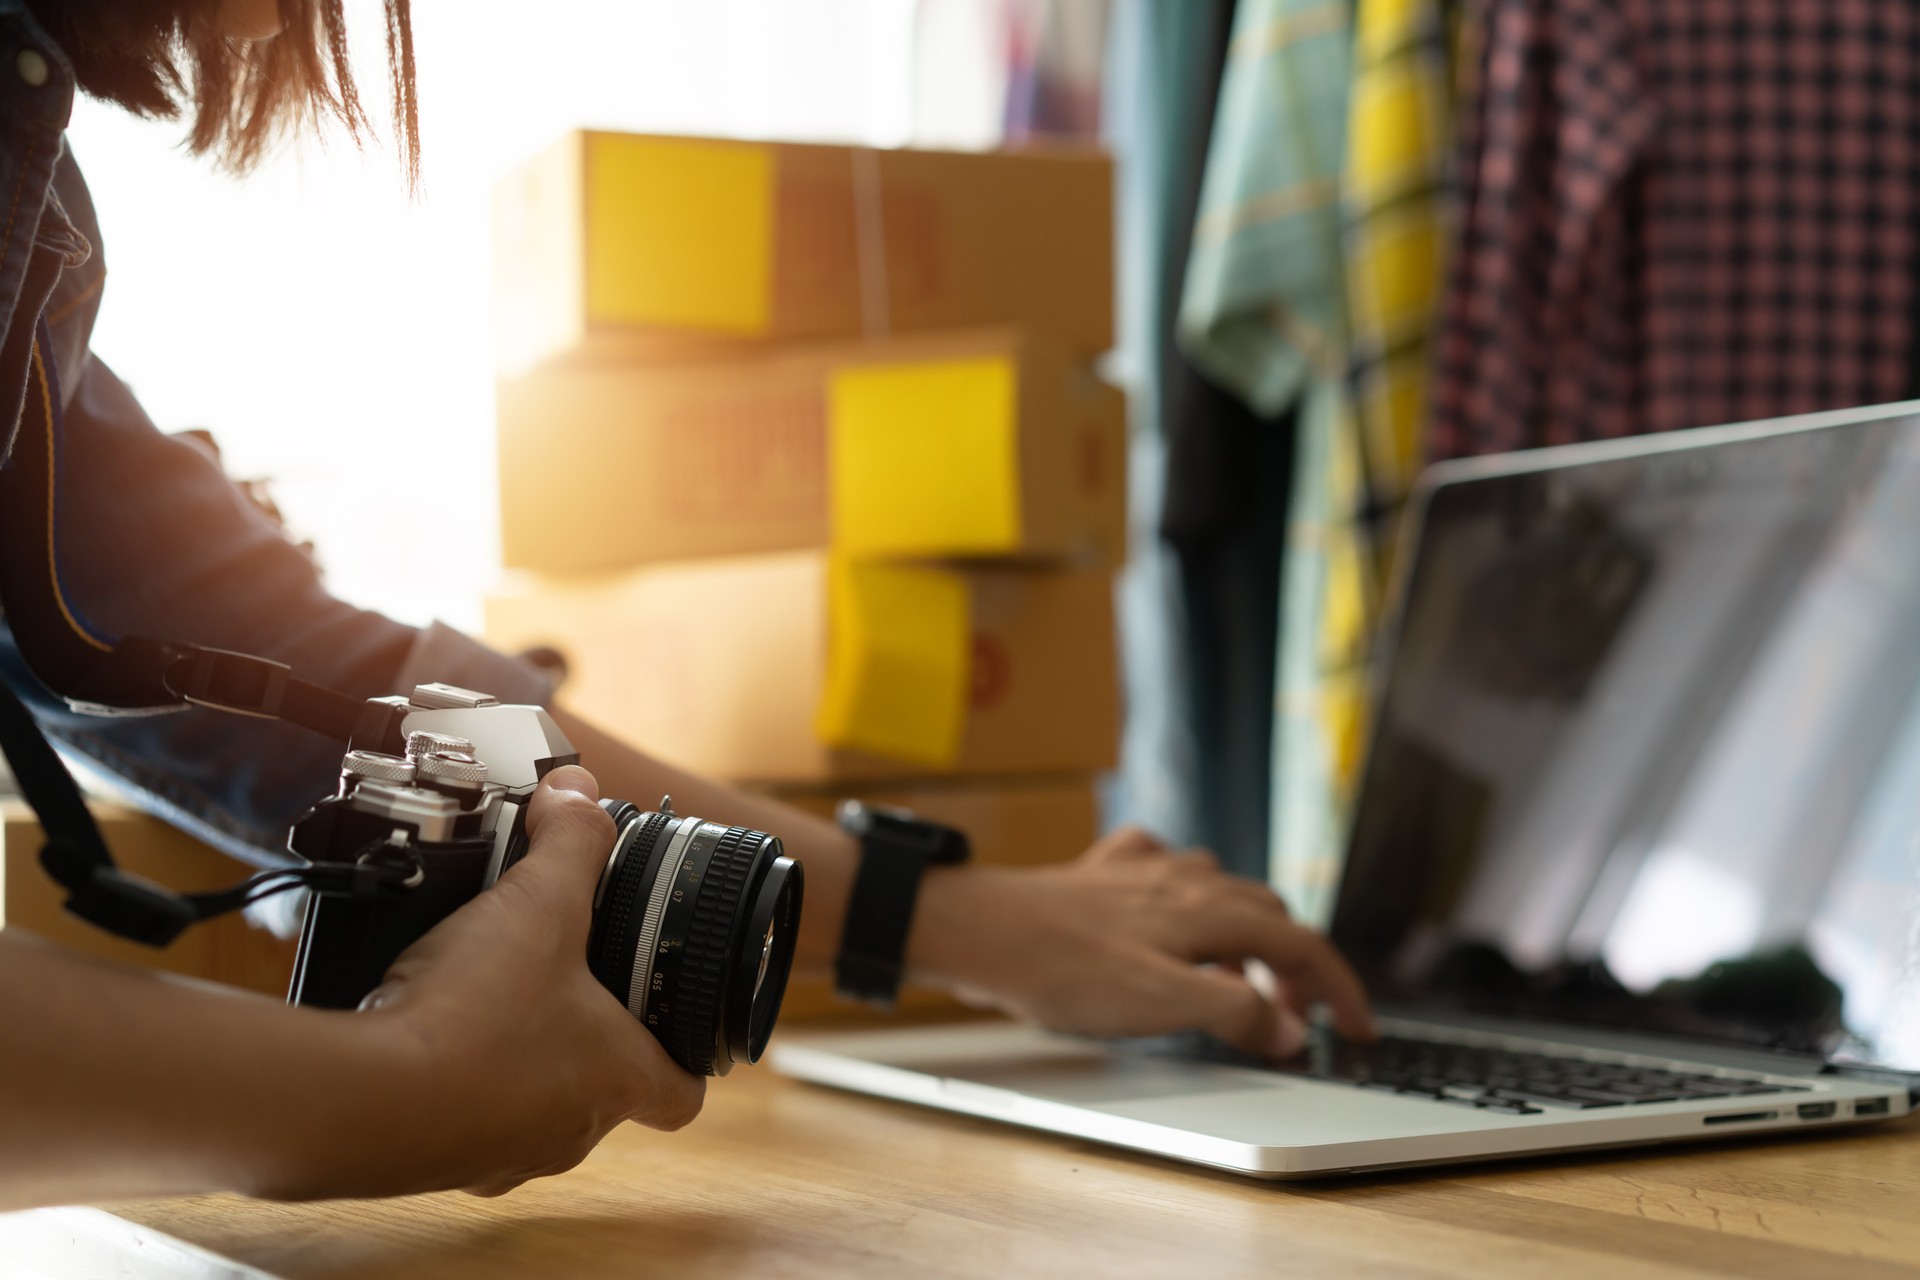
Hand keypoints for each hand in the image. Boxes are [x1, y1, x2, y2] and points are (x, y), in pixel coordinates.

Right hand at [279, 766, 704, 1198]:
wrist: (363, 1102)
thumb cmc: (474, 1015)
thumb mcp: (536, 902)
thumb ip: (569, 840)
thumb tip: (579, 792)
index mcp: (616, 1077)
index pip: (680, 1092)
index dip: (684, 1058)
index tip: (669, 1024)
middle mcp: (568, 1130)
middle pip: (601, 1092)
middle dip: (586, 1037)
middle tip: (563, 978)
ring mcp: (500, 1156)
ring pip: (526, 1108)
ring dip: (514, 1058)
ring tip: (487, 994)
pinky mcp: (434, 1161)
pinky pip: (457, 1120)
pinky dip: (449, 1078)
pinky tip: (424, 1028)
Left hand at [907, 827, 1374, 1057]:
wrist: (981, 930)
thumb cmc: (1064, 968)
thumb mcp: (1162, 1005)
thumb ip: (1234, 1013)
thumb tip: (1289, 1030)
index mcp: (1209, 911)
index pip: (1301, 944)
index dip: (1337, 989)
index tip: (1357, 1029)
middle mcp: (1184, 880)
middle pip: (1267, 913)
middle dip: (1293, 965)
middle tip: (1292, 1017)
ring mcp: (1141, 873)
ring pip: (1219, 891)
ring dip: (1242, 934)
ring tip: (1235, 979)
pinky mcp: (1100, 875)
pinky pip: (1161, 872)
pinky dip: (1183, 898)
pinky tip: (1165, 913)